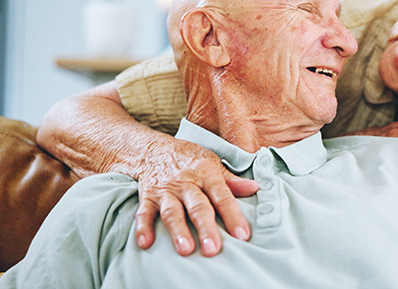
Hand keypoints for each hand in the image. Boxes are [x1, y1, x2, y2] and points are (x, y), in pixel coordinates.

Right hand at [133, 139, 258, 256]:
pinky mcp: (147, 197)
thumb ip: (231, 180)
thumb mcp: (212, 163)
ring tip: (185, 250)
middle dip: (206, 228)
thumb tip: (255, 188)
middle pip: (198, 207)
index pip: (222, 196)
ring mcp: (166, 190)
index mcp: (206, 174)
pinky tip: (145, 243)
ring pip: (172, 212)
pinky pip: (143, 213)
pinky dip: (142, 228)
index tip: (242, 235)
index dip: (233, 215)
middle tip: (213, 249)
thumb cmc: (189, 159)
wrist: (153, 148)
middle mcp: (186, 183)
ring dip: (178, 231)